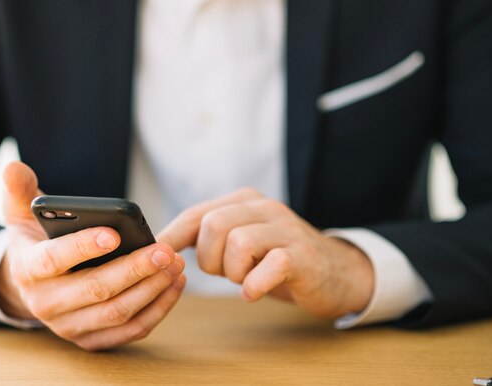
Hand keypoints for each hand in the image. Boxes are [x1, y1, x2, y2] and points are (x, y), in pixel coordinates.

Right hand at [0, 161, 185, 350]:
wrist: (34, 284)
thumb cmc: (36, 241)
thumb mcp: (21, 214)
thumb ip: (19, 189)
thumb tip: (12, 166)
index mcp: (28, 269)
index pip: (54, 260)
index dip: (83, 247)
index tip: (115, 233)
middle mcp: (45, 304)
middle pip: (95, 290)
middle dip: (134, 269)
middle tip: (165, 251)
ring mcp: (69, 326)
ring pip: (116, 313)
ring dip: (152, 289)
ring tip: (176, 264)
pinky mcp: (90, 340)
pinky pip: (129, 331)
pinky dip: (157, 310)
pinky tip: (174, 285)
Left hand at [158, 188, 373, 318]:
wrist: (337, 273)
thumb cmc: (278, 260)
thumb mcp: (241, 242)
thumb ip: (208, 238)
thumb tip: (161, 248)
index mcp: (244, 201)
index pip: (196, 214)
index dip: (172, 237)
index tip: (155, 257)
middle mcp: (264, 207)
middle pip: (213, 226)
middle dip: (209, 259)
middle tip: (227, 273)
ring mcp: (286, 229)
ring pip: (237, 242)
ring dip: (234, 272)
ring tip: (248, 278)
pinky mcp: (303, 255)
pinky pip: (269, 265)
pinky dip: (255, 285)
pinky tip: (256, 290)